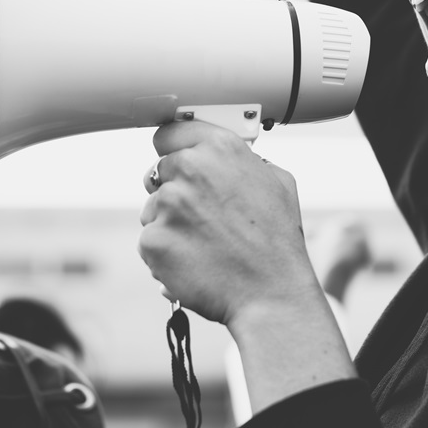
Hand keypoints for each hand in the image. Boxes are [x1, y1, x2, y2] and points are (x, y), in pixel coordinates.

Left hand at [138, 121, 320, 326]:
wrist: (270, 294)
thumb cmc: (277, 242)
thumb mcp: (277, 182)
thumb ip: (244, 161)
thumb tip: (225, 159)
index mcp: (221, 148)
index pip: (170, 133)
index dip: (173, 149)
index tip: (175, 158)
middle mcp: (191, 169)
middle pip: (158, 172)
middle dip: (174, 191)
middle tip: (200, 216)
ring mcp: (168, 205)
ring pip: (152, 209)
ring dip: (169, 224)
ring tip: (204, 244)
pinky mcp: (153, 239)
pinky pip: (149, 241)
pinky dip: (165, 253)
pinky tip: (194, 261)